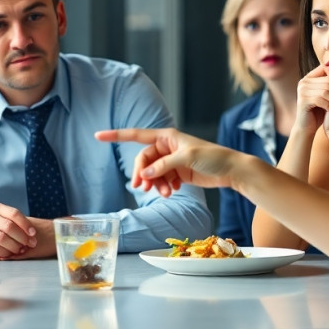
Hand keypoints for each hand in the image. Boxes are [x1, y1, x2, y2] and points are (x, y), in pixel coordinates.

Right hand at [0, 203, 37, 258]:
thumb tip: (34, 234)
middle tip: (31, 244)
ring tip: (21, 250)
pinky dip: (5, 252)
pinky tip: (10, 254)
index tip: (33, 233)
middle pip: (9, 226)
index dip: (25, 224)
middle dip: (23, 237)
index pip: (14, 213)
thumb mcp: (3, 220)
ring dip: (15, 246)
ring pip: (3, 238)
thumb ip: (16, 223)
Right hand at [95, 128, 247, 196]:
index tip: (97, 135)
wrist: (231, 170)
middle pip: (143, 161)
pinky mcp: (178, 173)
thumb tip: (145, 174)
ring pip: (152, 173)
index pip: (136, 135)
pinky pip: (162, 180)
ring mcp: (172, 161)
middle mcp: (167, 147)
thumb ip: (164, 165)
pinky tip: (172, 191)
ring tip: (163, 194)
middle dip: (142, 174)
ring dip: (154, 184)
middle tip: (142, 188)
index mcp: (166, 136)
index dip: (116, 135)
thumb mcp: (187, 158)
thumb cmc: (212, 158)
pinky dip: (163, 187)